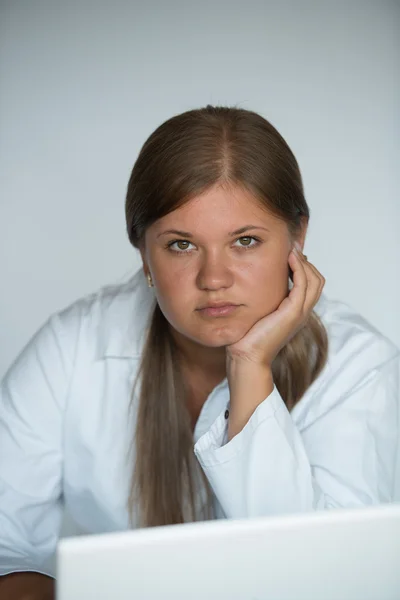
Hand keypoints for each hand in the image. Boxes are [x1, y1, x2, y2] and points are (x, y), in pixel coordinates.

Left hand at [226, 245, 325, 368]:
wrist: (247, 357)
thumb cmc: (248, 338)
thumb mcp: (259, 313)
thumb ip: (264, 300)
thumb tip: (253, 284)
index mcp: (297, 312)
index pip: (311, 284)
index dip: (304, 267)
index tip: (290, 254)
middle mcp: (302, 312)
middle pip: (317, 279)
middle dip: (306, 261)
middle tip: (292, 248)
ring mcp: (300, 313)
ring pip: (314, 280)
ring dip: (304, 262)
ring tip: (291, 250)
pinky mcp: (293, 313)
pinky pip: (302, 284)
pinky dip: (299, 269)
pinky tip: (289, 259)